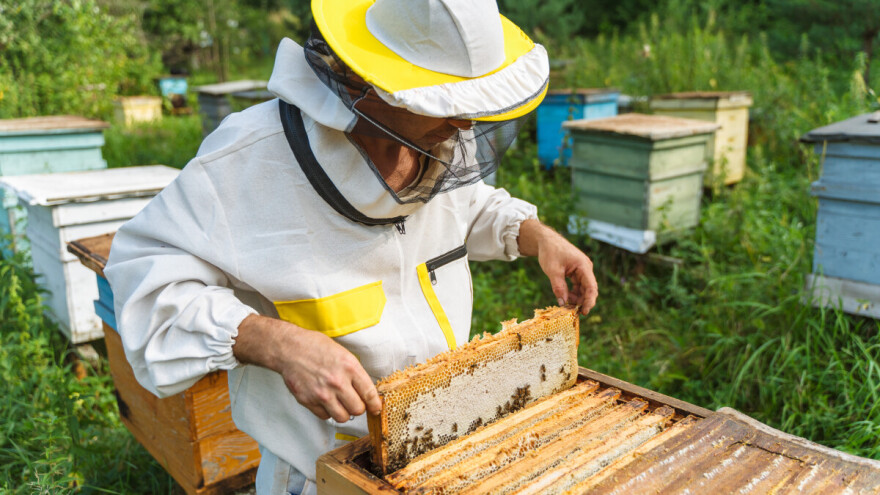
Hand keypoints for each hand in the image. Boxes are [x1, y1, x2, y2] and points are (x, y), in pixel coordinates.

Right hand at [234, 315, 381, 421]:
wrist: (290, 349)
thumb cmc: (315, 347)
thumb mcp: (343, 354)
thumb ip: (355, 373)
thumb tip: (366, 390)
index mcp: (350, 368)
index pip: (370, 394)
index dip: (375, 404)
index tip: (376, 408)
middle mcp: (338, 382)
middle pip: (358, 409)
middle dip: (358, 407)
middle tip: (354, 402)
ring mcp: (323, 394)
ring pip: (343, 417)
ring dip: (344, 413)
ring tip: (340, 404)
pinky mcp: (309, 401)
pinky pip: (325, 416)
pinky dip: (327, 412)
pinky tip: (325, 401)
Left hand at [518, 219, 597, 314]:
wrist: (546, 240)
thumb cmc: (550, 252)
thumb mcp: (552, 270)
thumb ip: (558, 287)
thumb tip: (562, 303)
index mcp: (583, 266)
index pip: (591, 287)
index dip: (589, 301)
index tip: (584, 312)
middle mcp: (586, 268)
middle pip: (589, 289)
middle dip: (582, 301)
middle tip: (571, 311)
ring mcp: (582, 270)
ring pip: (583, 288)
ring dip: (577, 298)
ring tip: (566, 304)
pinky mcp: (577, 272)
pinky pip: (578, 285)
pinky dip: (573, 292)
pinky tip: (566, 298)